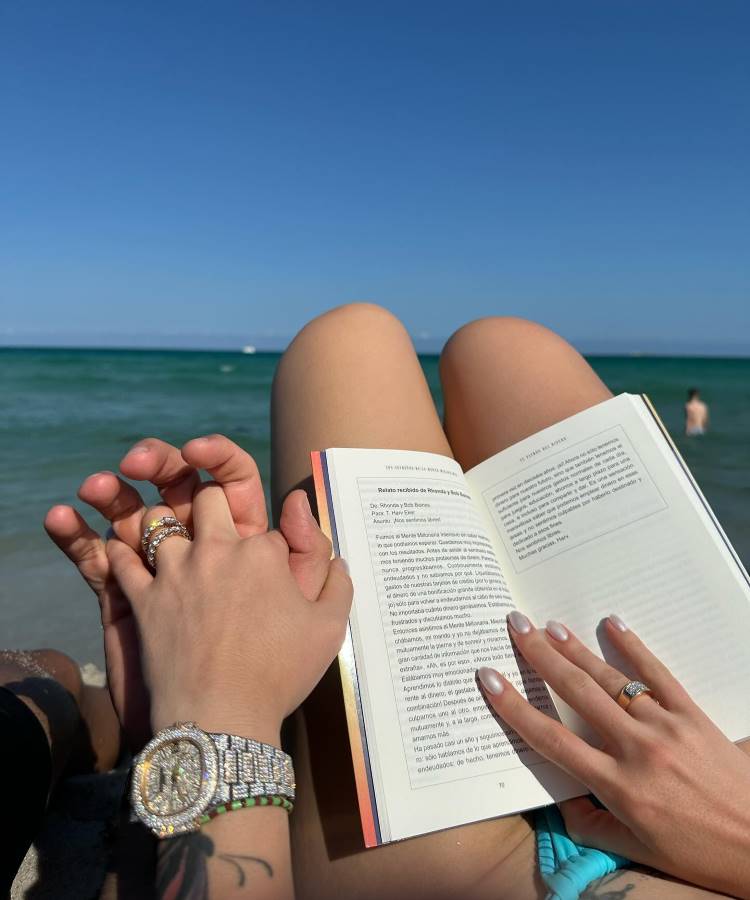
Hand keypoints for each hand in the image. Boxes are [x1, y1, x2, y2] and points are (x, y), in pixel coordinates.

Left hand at [46, 435, 334, 746]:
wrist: (222, 718)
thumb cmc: (279, 674)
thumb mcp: (330, 629)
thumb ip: (338, 585)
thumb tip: (339, 559)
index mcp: (262, 552)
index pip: (266, 530)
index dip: (269, 550)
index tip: (270, 575)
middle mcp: (217, 549)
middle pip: (209, 500)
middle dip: (214, 507)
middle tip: (215, 531)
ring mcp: (175, 571)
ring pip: (159, 521)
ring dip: (165, 526)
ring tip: (170, 543)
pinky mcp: (143, 598)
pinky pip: (123, 560)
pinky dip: (123, 553)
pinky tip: (129, 557)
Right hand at [477, 612, 749, 897]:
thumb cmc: (701, 852)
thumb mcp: (640, 850)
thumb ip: (593, 825)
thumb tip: (561, 802)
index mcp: (618, 786)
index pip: (552, 740)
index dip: (515, 708)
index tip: (490, 679)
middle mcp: (637, 750)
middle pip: (576, 694)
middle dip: (540, 657)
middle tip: (516, 626)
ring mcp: (666, 727)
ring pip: (611, 679)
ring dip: (577, 650)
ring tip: (549, 626)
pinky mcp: (693, 715)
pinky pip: (658, 673)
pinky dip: (634, 646)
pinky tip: (613, 623)